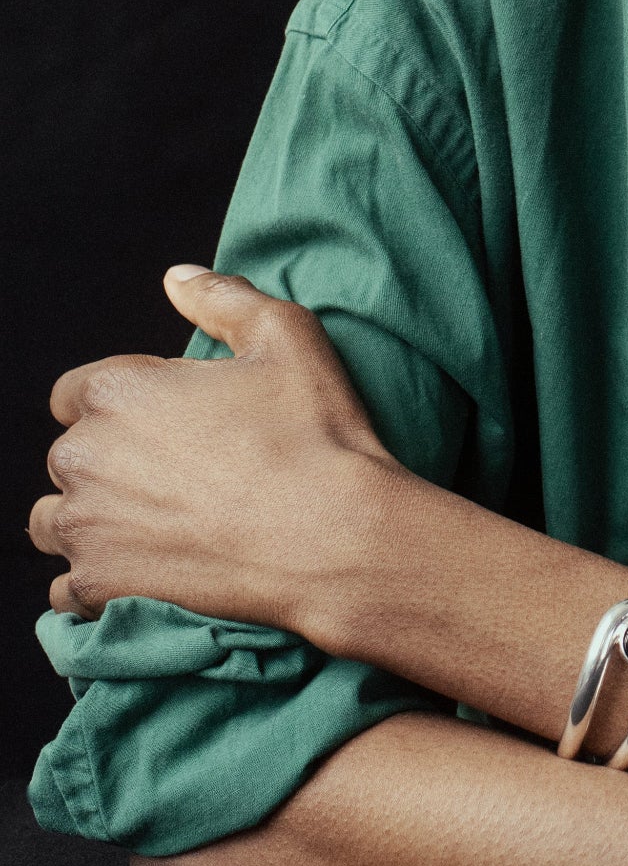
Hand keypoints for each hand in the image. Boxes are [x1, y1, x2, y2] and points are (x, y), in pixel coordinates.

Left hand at [28, 267, 400, 628]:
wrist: (333, 535)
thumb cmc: (314, 433)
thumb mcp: (286, 337)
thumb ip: (223, 297)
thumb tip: (178, 277)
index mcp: (118, 389)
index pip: (75, 392)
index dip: (123, 403)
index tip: (168, 422)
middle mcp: (84, 457)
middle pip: (69, 457)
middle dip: (110, 462)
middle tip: (180, 474)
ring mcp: (85, 527)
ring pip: (56, 521)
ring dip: (93, 520)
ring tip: (157, 525)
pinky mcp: (99, 586)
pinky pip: (68, 588)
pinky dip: (98, 580)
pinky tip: (150, 569)